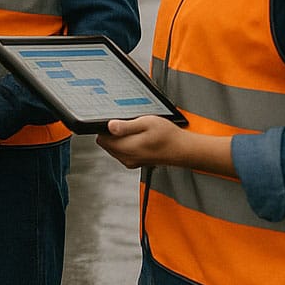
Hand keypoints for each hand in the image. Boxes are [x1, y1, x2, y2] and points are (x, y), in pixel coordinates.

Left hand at [96, 116, 231, 175]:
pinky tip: (138, 138)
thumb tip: (110, 126)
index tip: (113, 121)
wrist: (183, 149)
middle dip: (111, 134)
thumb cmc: (168, 137)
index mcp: (127, 148)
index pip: (102, 139)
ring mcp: (131, 162)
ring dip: (118, 139)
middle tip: (125, 124)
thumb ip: (126, 125)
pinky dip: (126, 145)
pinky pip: (123, 153)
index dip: (104, 128)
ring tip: (134, 130)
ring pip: (114, 149)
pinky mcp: (136, 163)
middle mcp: (126, 158)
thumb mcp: (147, 123)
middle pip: (106, 144)